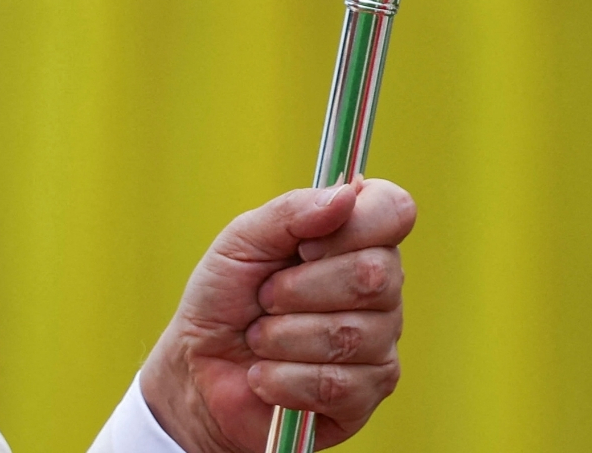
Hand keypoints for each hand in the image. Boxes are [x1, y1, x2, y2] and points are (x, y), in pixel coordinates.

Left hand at [138, 180, 415, 452]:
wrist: (198, 369)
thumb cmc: (225, 298)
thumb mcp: (241, 242)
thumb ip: (290, 212)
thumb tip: (348, 194)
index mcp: (356, 240)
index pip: (393, 210)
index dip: (353, 225)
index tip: (303, 245)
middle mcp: (381, 290)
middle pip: (375, 276)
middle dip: (297, 288)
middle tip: (265, 297)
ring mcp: (379, 346)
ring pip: (349, 335)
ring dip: (281, 336)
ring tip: (260, 339)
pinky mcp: (364, 398)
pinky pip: (334, 384)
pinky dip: (282, 378)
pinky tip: (265, 375)